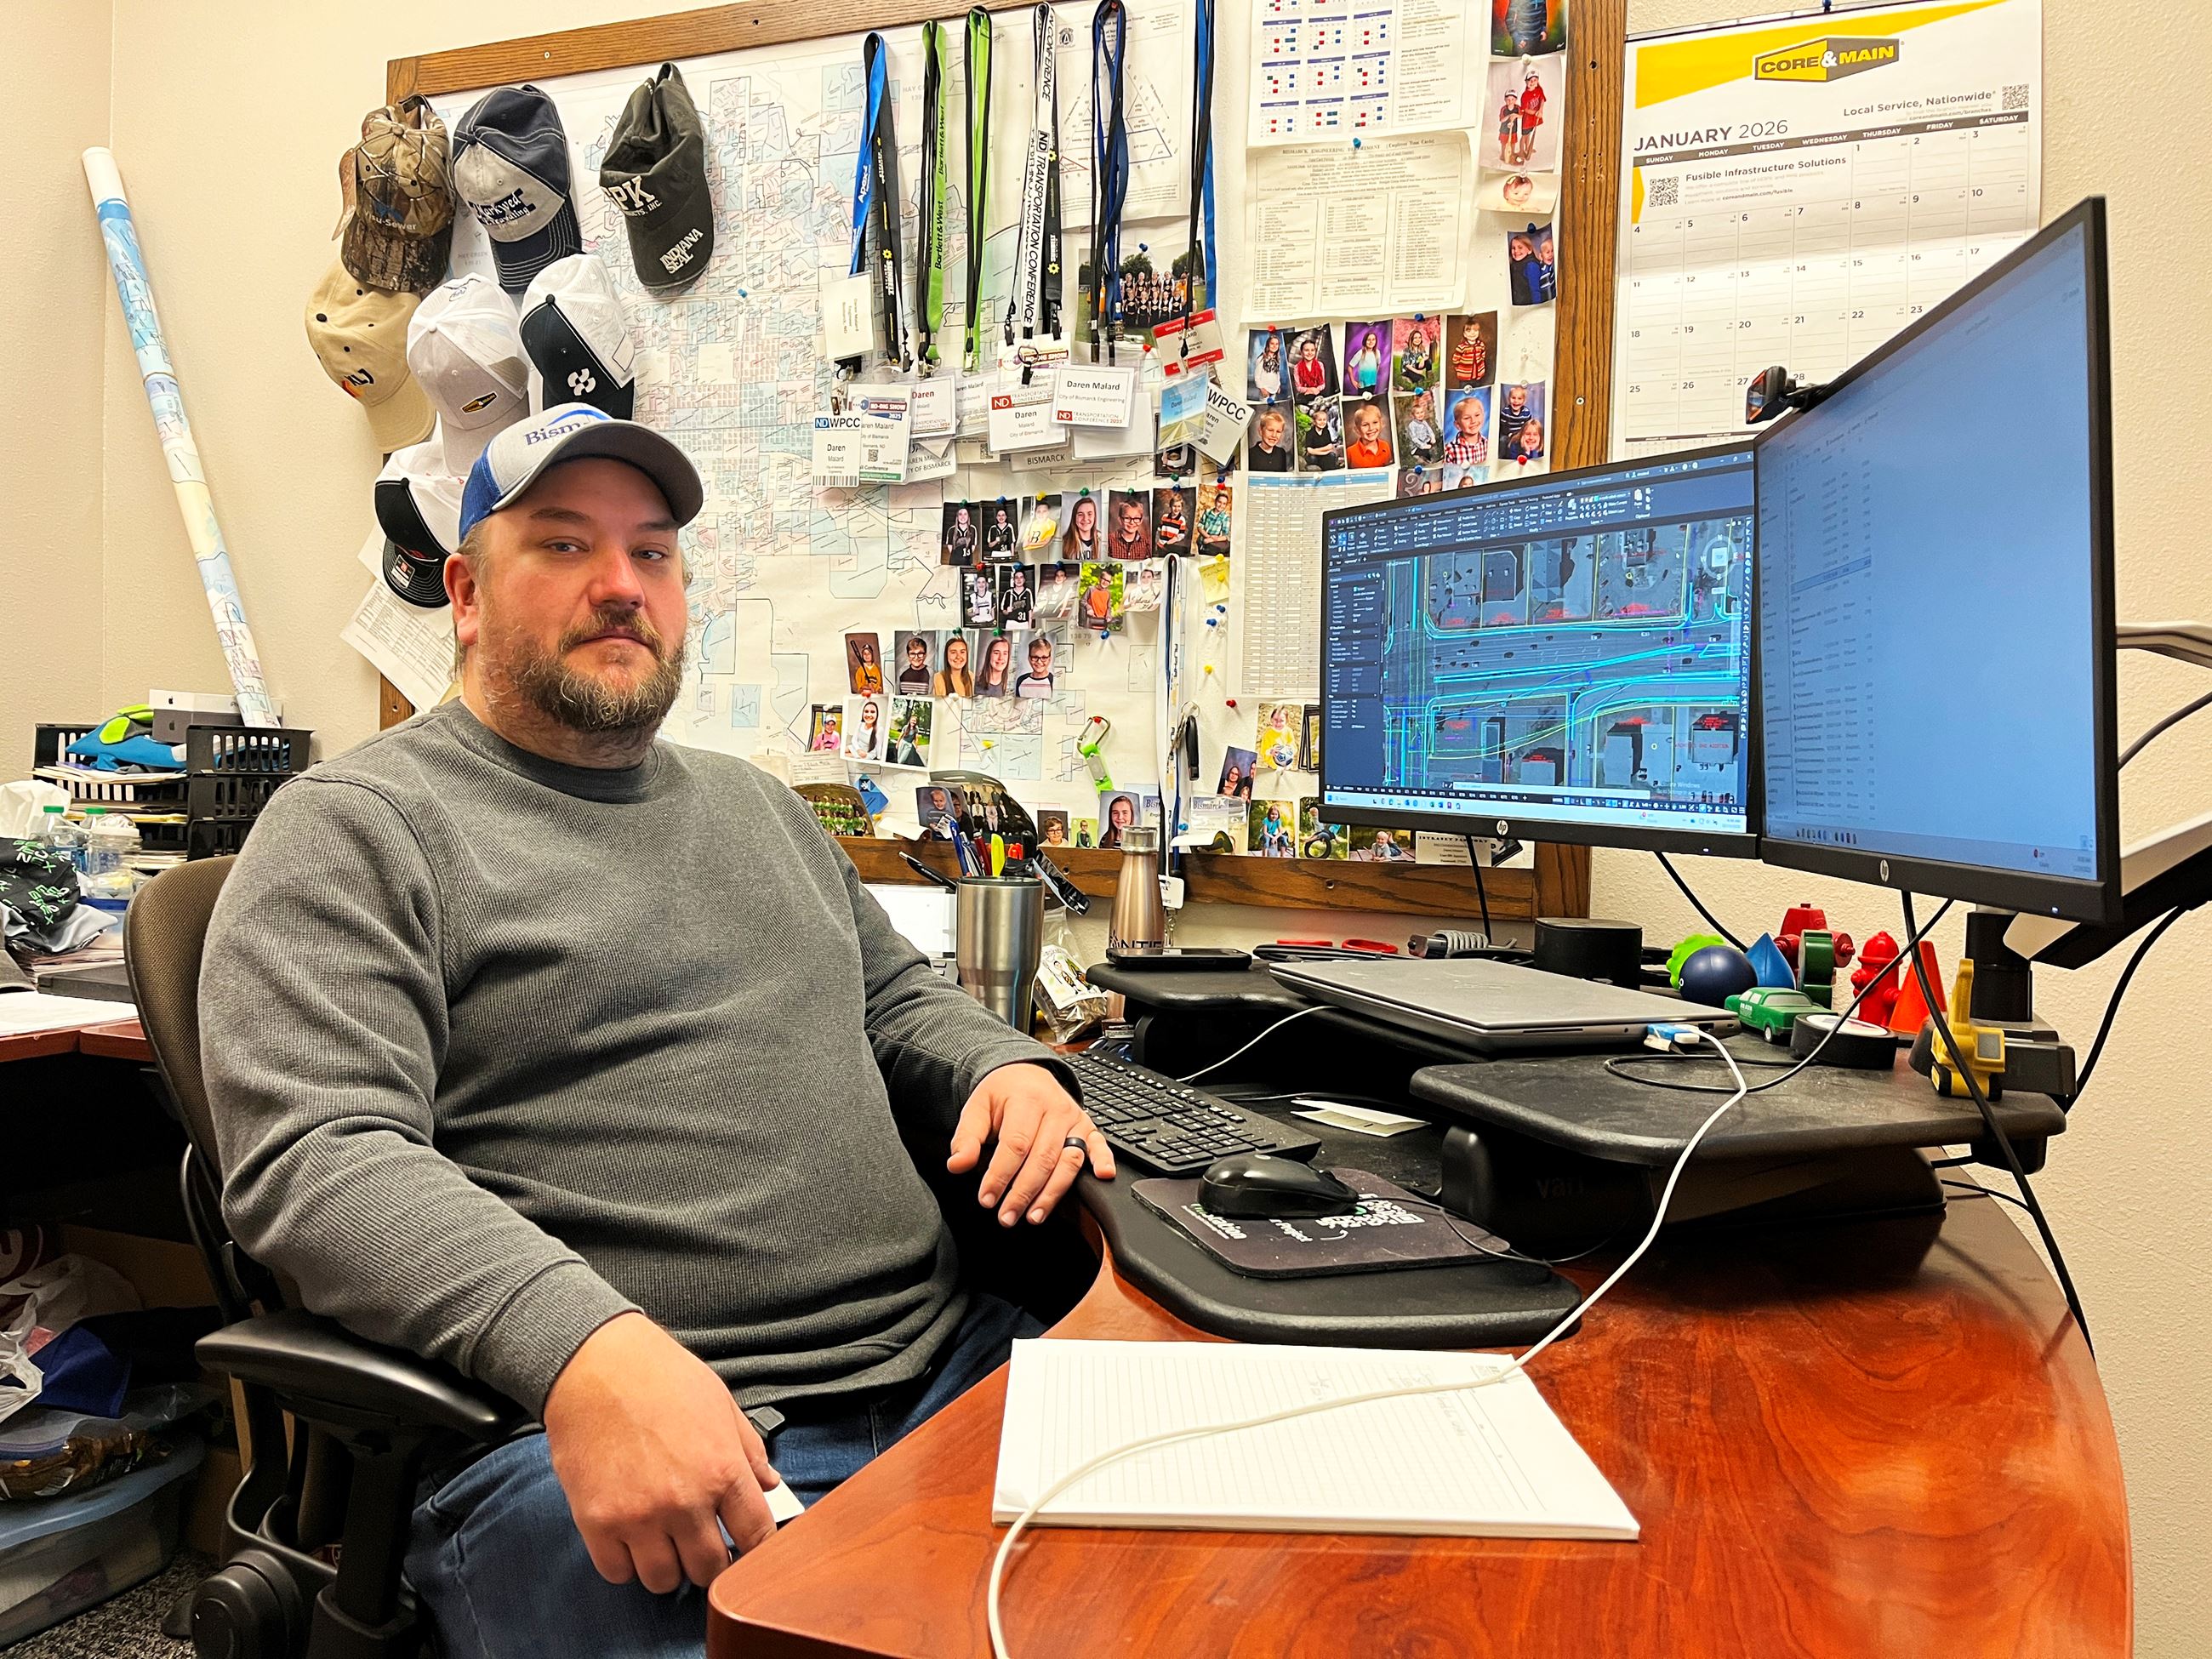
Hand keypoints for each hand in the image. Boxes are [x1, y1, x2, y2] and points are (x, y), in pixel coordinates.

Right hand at [542, 1312, 782, 1591]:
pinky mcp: (597, 1522)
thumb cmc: (661, 1376)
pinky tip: (629, 1538)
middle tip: (700, 1543)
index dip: (756, 1548)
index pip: (757, 1537)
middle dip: (711, 1562)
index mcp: (723, 1470)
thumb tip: (769, 1485)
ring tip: (662, 1540)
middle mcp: (684, 1502)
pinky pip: (617, 1573)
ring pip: (663, 1580)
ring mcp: (639, 1517)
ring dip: (667, 1566)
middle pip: (710, 1570)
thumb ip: (748, 1449)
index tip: (746, 1546)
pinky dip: (625, 1563)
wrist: (595, 1364)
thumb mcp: (720, 1403)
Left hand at [947, 1061, 1114, 1226]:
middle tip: (1007, 1217)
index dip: (1000, 1175)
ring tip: (1034, 1216)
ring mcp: (1074, 1119)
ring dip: (1052, 1193)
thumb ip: (966, 1138)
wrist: (1026, 1073)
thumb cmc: (1002, 1094)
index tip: (987, 1198)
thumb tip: (957, 1164)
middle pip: (1042, 1158)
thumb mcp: (976, 1108)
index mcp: (1026, 1100)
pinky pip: (1099, 1145)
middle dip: (1023, 1193)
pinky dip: (1104, 1160)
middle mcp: (1054, 1109)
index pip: (1015, 1144)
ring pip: (1068, 1160)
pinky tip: (1102, 1176)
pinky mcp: (1087, 1127)